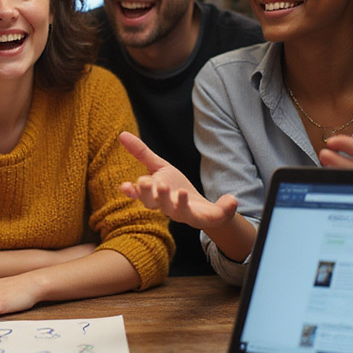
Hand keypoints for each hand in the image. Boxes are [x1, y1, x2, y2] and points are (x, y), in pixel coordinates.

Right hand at [118, 132, 237, 231]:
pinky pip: (210, 217)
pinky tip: (230, 198)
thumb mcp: (160, 167)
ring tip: (181, 192)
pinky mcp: (203, 218)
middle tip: (153, 184)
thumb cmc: (175, 187)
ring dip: (178, 202)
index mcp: (155, 194)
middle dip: (153, 195)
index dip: (133, 192)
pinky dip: (222, 207)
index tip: (125, 186)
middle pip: (154, 204)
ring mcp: (184, 214)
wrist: (200, 209)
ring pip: (177, 212)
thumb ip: (141, 153)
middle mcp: (166, 206)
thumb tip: (121, 134)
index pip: (141, 194)